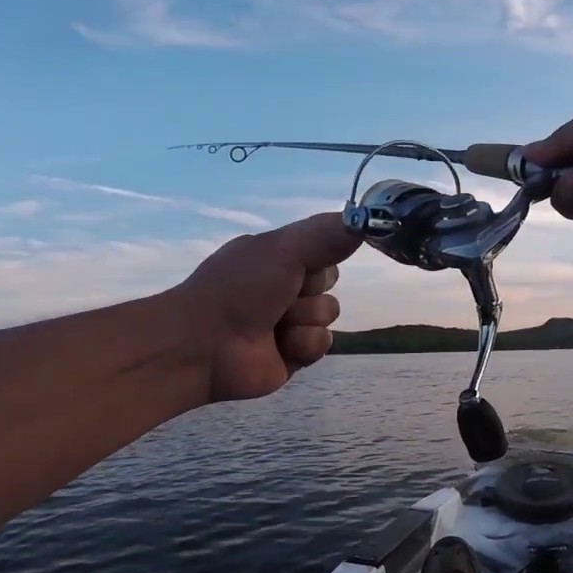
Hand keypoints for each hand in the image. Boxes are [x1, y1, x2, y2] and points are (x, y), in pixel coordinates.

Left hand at [177, 213, 361, 401]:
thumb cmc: (238, 289)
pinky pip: (322, 344)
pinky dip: (303, 344)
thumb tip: (367, 217)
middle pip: (329, 284)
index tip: (306, 261)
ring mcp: (289, 322)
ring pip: (328, 315)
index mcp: (276, 256)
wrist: (204, 346)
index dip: (319, 258)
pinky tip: (280, 346)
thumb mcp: (284, 249)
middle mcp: (283, 286)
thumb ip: (327, 234)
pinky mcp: (294, 354)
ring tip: (275, 326)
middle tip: (283, 295)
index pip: (324, 251)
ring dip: (304, 319)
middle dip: (311, 291)